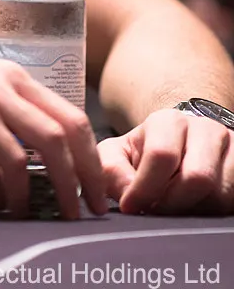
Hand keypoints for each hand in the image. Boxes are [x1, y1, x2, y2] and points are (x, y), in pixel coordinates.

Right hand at [0, 32, 106, 219]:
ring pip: (52, 139)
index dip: (86, 151)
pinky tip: (17, 205)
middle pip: (72, 126)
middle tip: (95, 205)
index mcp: (13, 80)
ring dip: (67, 181)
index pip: (67, 114)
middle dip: (90, 169)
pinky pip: (12, 155)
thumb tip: (3, 200)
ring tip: (69, 212)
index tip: (91, 183)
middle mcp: (12, 83)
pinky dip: (21, 186)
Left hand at [99, 108, 233, 213]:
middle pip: (197, 178)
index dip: (144, 188)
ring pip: (218, 195)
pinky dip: (211, 211)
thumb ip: (111, 170)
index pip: (161, 155)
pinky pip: (232, 202)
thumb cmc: (148, 150)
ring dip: (192, 210)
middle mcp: (204, 129)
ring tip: (175, 205)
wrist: (184, 141)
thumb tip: (126, 196)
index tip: (131, 206)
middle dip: (172, 204)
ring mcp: (230, 148)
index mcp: (169, 121)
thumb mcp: (119, 153)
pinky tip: (195, 205)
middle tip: (156, 210)